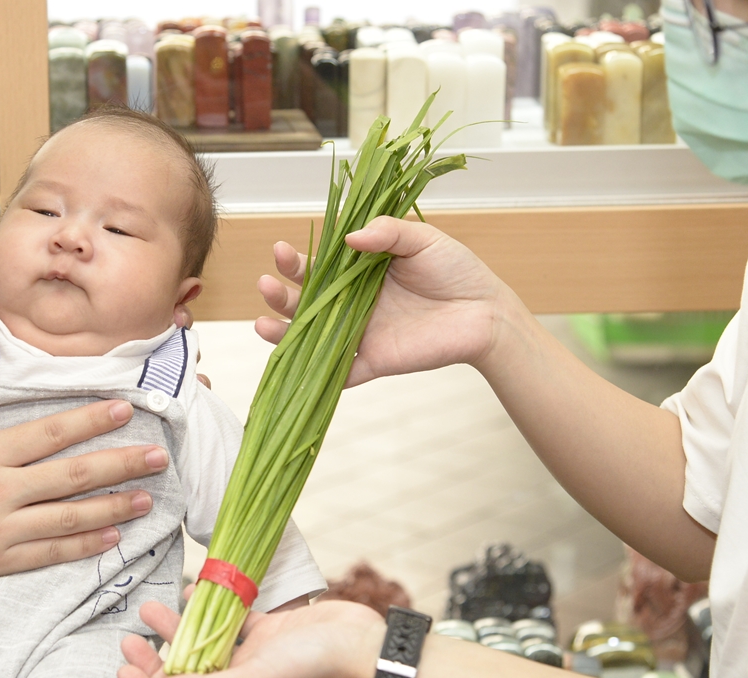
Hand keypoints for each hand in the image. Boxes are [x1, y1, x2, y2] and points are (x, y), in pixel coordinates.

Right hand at [0, 340, 168, 594]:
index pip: (48, 433)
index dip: (89, 420)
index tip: (123, 408)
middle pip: (71, 475)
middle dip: (119, 464)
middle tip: (158, 456)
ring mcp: (1, 530)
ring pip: (69, 517)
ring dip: (112, 507)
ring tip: (147, 497)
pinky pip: (49, 553)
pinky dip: (83, 546)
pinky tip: (112, 538)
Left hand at [118, 599, 385, 677]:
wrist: (362, 645)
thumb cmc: (312, 669)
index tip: (122, 671)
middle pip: (183, 675)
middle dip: (152, 660)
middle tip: (128, 638)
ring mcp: (253, 656)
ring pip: (202, 644)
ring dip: (175, 628)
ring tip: (151, 607)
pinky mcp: (268, 630)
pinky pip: (230, 619)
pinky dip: (209, 606)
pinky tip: (194, 589)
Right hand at [257, 217, 509, 386]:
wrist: (485, 312)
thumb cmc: (456, 271)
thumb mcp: (423, 239)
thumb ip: (388, 232)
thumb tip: (350, 237)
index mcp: (358, 273)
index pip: (317, 267)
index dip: (295, 261)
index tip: (281, 250)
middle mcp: (351, 304)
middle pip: (304, 301)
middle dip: (280, 294)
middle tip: (265, 283)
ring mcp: (359, 334)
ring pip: (311, 336)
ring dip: (283, 332)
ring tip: (262, 324)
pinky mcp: (373, 361)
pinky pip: (340, 373)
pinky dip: (316, 373)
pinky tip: (294, 365)